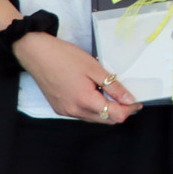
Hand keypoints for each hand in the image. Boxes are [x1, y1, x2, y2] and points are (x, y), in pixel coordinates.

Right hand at [14, 32, 138, 123]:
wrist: (35, 53)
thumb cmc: (63, 56)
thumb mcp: (94, 68)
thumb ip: (113, 86)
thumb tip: (130, 99)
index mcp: (85, 101)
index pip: (115, 115)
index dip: (130, 109)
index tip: (137, 101)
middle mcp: (74, 111)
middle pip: (106, 120)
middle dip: (120, 111)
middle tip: (127, 97)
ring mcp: (65, 111)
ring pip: (94, 118)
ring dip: (106, 110)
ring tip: (110, 93)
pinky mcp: (59, 108)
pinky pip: (82, 114)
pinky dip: (93, 108)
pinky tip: (94, 93)